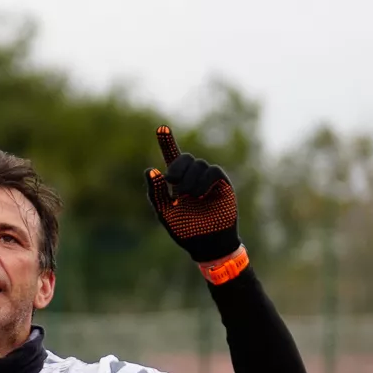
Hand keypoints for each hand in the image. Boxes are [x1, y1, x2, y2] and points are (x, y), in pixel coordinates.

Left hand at [145, 127, 243, 273]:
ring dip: (189, 179)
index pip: (172, 156)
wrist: (206, 244)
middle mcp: (193, 176)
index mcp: (178, 181)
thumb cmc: (184, 229)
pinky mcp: (222, 184)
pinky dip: (203, 180)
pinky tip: (199, 195)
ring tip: (188, 197)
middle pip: (185, 157)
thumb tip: (150, 170)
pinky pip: (213, 171)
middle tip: (172, 183)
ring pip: (199, 164)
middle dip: (177, 167)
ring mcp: (208, 179)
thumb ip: (156, 192)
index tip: (161, 128)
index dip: (167, 142)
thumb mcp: (164, 211)